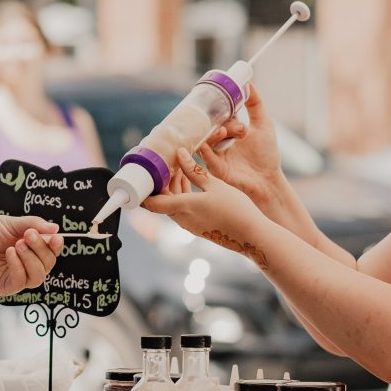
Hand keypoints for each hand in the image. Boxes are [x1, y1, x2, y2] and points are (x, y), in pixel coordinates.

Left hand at [0, 216, 63, 295]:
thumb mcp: (11, 223)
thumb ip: (34, 224)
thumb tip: (56, 228)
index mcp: (31, 248)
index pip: (51, 251)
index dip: (56, 245)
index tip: (56, 237)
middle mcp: (28, 263)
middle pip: (48, 263)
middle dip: (41, 249)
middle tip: (28, 236)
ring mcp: (18, 276)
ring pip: (38, 276)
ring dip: (31, 259)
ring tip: (17, 245)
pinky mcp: (6, 287)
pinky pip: (21, 281)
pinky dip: (18, 267)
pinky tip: (9, 254)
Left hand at [143, 149, 264, 256]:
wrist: (251, 236)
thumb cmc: (235, 209)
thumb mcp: (215, 185)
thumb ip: (195, 170)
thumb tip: (180, 154)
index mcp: (183, 207)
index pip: (151, 202)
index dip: (142, 192)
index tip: (139, 178)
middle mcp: (182, 218)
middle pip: (161, 200)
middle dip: (161, 182)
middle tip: (165, 164)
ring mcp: (189, 224)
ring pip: (172, 204)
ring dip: (173, 188)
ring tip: (179, 168)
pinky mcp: (198, 227)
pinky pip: (183, 209)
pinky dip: (182, 195)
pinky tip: (191, 182)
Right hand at [197, 88, 281, 201]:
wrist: (269, 179)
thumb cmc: (266, 154)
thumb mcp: (263, 124)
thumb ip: (255, 104)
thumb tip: (248, 84)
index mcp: (228, 131)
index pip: (219, 115)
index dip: (220, 109)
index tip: (222, 100)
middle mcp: (219, 142)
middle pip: (211, 126)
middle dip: (220, 122)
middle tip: (235, 126)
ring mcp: (216, 155)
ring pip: (206, 140)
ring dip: (212, 134)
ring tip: (223, 131)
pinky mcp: (216, 169)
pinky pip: (205, 158)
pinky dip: (205, 149)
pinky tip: (208, 142)